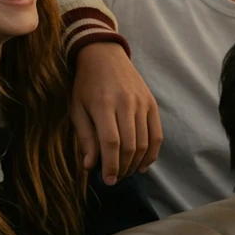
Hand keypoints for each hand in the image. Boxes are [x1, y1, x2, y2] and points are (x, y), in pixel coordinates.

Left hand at [69, 43, 161, 184]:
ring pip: (144, 142)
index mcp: (103, 105)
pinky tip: (143, 164)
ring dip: (136, 163)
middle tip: (115, 178)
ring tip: (125, 172)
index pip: (111, 143)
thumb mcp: (77, 108)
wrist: (104, 54)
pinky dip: (152, 153)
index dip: (111, 166)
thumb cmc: (86, 84)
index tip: (108, 180)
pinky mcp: (152, 103)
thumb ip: (85, 137)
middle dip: (123, 168)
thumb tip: (90, 166)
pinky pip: (157, 134)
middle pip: (130, 146)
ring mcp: (142, 103)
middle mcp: (126, 104)